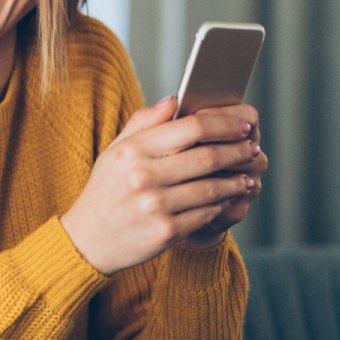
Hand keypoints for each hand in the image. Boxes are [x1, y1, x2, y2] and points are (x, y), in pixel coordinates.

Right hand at [60, 96, 257, 274]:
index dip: (224, 124)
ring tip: (246, 177)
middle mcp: (143, 176)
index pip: (191, 128)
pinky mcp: (165, 232)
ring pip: (213, 188)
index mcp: (132, 151)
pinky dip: (223, 205)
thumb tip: (175, 100)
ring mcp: (155, 206)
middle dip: (237, 151)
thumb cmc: (106, 191)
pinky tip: (228, 199)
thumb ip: (143, 123)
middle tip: (251, 149)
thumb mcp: (115, 152)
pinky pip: (207, 214)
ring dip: (237, 181)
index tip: (242, 126)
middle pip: (208, 156)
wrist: (88, 240)